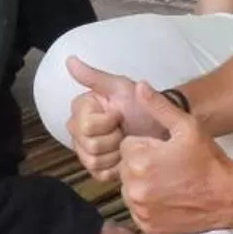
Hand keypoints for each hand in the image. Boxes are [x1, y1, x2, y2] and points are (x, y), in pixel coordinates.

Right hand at [65, 56, 169, 181]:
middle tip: (124, 129)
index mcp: (81, 110)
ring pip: (94, 161)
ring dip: (116, 153)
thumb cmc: (142, 106)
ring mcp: (85, 151)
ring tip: (126, 141)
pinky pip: (100, 174)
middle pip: (90, 145)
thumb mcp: (121, 88)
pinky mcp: (96, 169)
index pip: (88, 125)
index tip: (120, 113)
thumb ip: (94, 76)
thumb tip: (69, 60)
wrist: (163, 128)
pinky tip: (125, 156)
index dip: (109, 122)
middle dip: (113, 138)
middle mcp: (77, 130)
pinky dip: (117, 167)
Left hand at [118, 82, 232, 233]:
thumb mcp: (187, 127)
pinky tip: (169, 198)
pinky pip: (138, 210)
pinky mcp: (147, 225)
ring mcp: (140, 209)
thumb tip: (139, 87)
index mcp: (139, 160)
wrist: (229, 196)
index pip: (126, 146)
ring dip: (144, 185)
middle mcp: (134, 187)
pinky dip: (149, 205)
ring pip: (131, 189)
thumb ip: (159, 106)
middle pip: (126, 168)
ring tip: (170, 182)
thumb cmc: (209, 160)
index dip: (146, 146)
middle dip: (142, 165)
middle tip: (169, 167)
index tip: (165, 151)